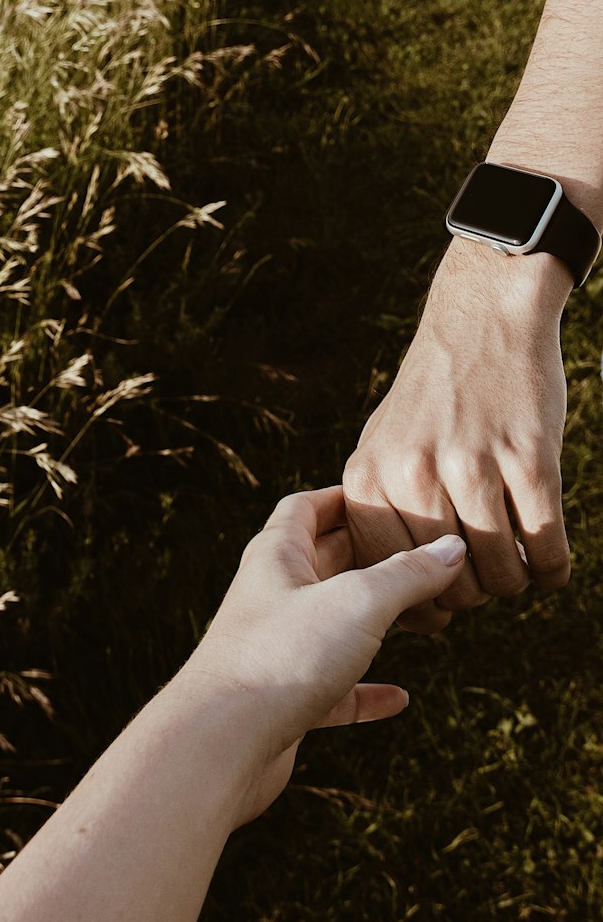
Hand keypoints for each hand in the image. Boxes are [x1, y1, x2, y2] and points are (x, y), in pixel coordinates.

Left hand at [180, 485, 467, 827]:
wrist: (219, 745)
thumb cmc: (280, 658)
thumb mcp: (358, 602)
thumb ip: (408, 574)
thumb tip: (453, 546)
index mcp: (276, 557)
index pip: (307, 507)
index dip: (345, 495)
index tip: (388, 493)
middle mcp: (272, 598)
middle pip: (325, 563)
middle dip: (372, 556)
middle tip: (425, 553)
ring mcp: (277, 650)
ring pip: (331, 625)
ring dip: (374, 621)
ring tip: (424, 615)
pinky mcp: (285, 701)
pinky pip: (333, 687)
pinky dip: (365, 690)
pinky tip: (399, 698)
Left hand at [342, 240, 571, 633]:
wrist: (482, 322)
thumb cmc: (433, 397)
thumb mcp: (382, 446)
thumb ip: (381, 511)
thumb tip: (401, 598)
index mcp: (368, 475)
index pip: (387, 576)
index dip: (420, 600)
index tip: (441, 600)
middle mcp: (413, 472)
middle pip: (449, 583)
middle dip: (472, 594)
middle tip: (484, 579)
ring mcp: (472, 463)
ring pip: (501, 573)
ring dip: (514, 582)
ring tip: (516, 568)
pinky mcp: (530, 457)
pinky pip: (546, 546)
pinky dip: (552, 568)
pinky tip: (550, 565)